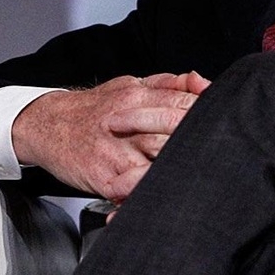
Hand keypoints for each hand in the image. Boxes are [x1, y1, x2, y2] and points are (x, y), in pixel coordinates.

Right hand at [11, 71, 209, 202]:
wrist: (47, 124)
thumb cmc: (95, 107)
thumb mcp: (128, 84)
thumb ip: (167, 83)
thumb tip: (199, 79)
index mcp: (137, 96)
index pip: (182, 103)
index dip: (207, 113)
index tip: (228, 122)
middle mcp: (126, 121)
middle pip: (175, 131)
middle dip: (201, 141)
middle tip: (225, 152)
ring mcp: (114, 150)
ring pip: (158, 160)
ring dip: (182, 167)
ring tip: (206, 176)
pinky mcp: (103, 176)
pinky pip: (134, 188)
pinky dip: (151, 192)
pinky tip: (169, 196)